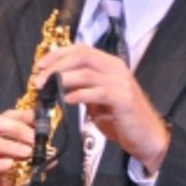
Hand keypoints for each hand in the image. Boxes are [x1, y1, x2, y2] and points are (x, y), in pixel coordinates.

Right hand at [0, 109, 34, 185]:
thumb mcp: (15, 173)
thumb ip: (29, 162)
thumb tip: (52, 156)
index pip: (4, 117)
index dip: (22, 116)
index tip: (40, 120)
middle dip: (17, 128)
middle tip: (34, 140)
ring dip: (9, 145)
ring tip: (27, 152)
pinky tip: (9, 165)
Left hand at [36, 45, 169, 173]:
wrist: (146, 136)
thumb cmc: (120, 118)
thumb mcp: (96, 99)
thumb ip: (81, 88)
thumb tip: (54, 82)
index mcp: (109, 64)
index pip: (81, 49)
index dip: (58, 54)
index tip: (39, 66)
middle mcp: (116, 68)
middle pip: (82, 56)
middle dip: (56, 65)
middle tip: (38, 79)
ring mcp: (121, 83)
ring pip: (86, 73)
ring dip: (62, 80)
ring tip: (46, 89)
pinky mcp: (123, 99)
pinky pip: (97, 92)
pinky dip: (78, 95)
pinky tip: (65, 100)